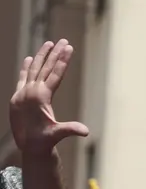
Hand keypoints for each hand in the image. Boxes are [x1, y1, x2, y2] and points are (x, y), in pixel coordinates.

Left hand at [9, 39, 88, 155]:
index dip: (63, 60)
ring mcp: (22, 93)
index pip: (55, 74)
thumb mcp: (58, 133)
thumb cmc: (45, 140)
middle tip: (63, 41)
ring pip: (33, 69)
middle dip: (55, 54)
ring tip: (48, 43)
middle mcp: (30, 91)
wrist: (28, 147)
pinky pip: (22, 77)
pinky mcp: (17, 97)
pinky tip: (28, 58)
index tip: (69, 47)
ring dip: (41, 56)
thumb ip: (70, 129)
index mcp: (41, 96)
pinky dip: (26, 67)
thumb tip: (86, 131)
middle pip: (45, 68)